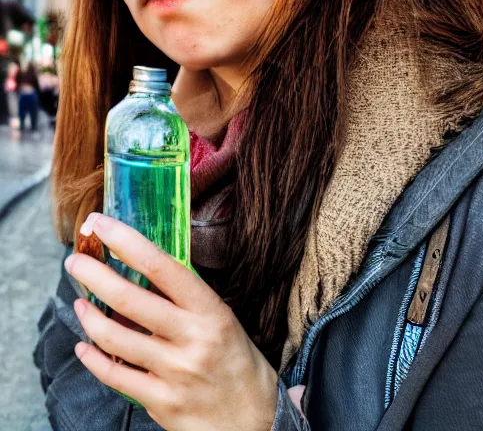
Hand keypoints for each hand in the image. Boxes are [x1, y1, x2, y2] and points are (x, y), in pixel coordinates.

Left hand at [65, 213, 277, 430]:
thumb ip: (186, 299)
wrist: (254, 419)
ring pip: (114, 338)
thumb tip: (143, 270)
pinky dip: (92, 357)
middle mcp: (192, 339)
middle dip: (94, 274)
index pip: (163, 267)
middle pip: (130, 299)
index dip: (127, 241)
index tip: (101, 223)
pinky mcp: (161, 402)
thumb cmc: (237, 360)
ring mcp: (175, 373)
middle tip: (75, 260)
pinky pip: (114, 376)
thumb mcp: (222, 319)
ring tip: (81, 302)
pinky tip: (85, 345)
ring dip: (88, 315)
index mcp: (211, 311)